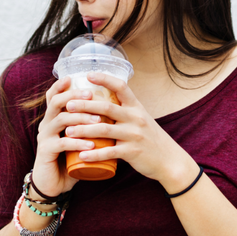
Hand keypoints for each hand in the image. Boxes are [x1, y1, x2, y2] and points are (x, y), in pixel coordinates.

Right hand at [31, 77, 100, 197]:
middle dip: (75, 96)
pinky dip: (77, 142)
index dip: (62, 85)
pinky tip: (90, 144)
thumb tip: (113, 112)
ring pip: (61, 119)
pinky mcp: (46, 152)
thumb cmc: (70, 160)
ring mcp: (44, 137)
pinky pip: (61, 143)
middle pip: (56, 102)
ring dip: (81, 118)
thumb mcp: (78, 140)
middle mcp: (46, 124)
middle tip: (91, 95)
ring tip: (99, 122)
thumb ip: (89, 127)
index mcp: (53, 118)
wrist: (54, 185)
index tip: (77, 77)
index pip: (54, 96)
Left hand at [63, 72, 198, 192]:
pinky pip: (110, 152)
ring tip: (67, 131)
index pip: (121, 87)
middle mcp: (136, 118)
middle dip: (85, 105)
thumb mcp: (140, 119)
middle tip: (67, 105)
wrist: (169, 160)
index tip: (88, 75)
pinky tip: (81, 155)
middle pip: (107, 107)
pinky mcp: (133, 152)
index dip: (105, 79)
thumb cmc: (150, 138)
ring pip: (104, 129)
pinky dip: (94, 154)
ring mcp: (134, 135)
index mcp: (136, 107)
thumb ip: (124, 111)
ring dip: (83, 130)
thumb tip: (101, 103)